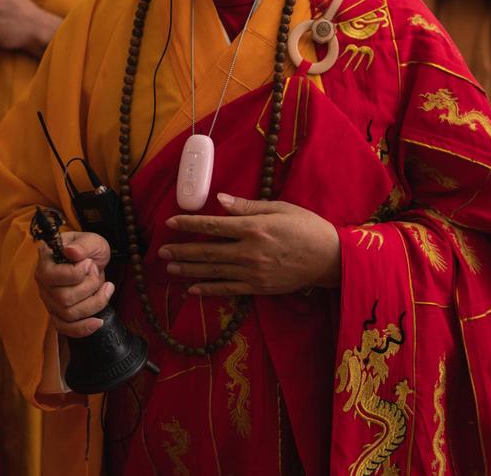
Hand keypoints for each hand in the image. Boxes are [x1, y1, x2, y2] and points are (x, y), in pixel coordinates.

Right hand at [35, 231, 112, 337]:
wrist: (93, 260)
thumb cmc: (89, 248)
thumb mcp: (92, 240)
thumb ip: (83, 244)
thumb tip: (71, 251)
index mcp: (45, 261)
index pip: (53, 277)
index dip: (76, 273)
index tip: (89, 263)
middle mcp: (43, 283)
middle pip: (64, 299)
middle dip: (90, 286)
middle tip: (96, 272)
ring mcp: (49, 301)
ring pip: (69, 314)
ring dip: (94, 302)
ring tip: (104, 287)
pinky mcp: (57, 314)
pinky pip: (66, 329)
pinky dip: (83, 328)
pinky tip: (99, 322)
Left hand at [158, 193, 340, 296]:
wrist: (329, 258)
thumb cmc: (305, 227)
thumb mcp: (278, 208)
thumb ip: (247, 206)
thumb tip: (219, 200)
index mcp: (253, 227)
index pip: (213, 225)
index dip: (189, 224)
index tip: (170, 223)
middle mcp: (248, 251)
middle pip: (207, 251)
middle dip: (182, 250)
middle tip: (161, 250)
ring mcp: (252, 272)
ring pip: (213, 271)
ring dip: (189, 270)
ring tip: (169, 268)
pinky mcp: (258, 288)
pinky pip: (228, 290)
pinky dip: (209, 289)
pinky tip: (192, 288)